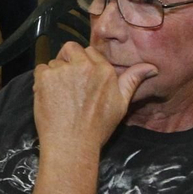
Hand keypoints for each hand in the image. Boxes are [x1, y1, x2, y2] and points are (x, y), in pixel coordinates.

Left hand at [33, 43, 154, 150]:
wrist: (71, 145)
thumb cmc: (97, 128)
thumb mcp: (121, 104)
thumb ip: (132, 80)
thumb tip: (151, 67)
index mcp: (104, 71)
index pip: (90, 51)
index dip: (84, 63)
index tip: (81, 79)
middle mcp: (84, 66)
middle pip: (71, 49)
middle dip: (68, 60)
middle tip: (67, 82)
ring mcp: (63, 70)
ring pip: (55, 61)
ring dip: (55, 74)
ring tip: (60, 95)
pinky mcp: (45, 77)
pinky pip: (41, 69)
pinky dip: (41, 80)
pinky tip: (49, 96)